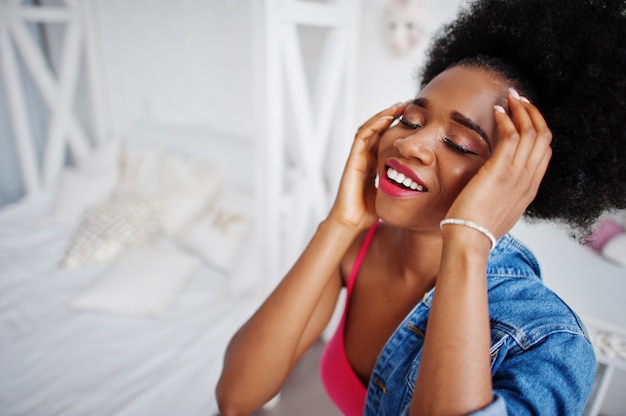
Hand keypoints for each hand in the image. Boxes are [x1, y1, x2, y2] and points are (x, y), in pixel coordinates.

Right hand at [328, 102, 406, 230]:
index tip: (413, 118)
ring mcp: (358, 157)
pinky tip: (386, 118)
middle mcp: (364, 157)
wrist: (352, 221)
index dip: (396, 126)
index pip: (384, 138)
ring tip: (398, 106)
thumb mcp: (390, 194)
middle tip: (408, 105)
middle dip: (391, 115)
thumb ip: (400, 185)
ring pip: (369, 128)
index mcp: (373, 163)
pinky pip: (362, 136)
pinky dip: (374, 125)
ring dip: (383, 115)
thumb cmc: (368, 212)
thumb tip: (421, 184)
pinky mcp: (353, 159)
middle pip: (376, 129)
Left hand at [445, 90, 552, 239]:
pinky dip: (506, 119)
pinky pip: (511, 136)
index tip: (524, 115)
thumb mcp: (498, 210)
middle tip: (519, 98)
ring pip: (530, 132)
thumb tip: (494, 185)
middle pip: (542, 137)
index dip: (537, 129)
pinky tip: (496, 111)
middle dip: (532, 113)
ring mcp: (516, 175)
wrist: (469, 241)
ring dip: (521, 110)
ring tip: (509, 97)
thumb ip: (502, 193)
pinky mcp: (499, 171)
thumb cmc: (475, 228)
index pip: (544, 151)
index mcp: (529, 189)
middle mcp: (528, 180)